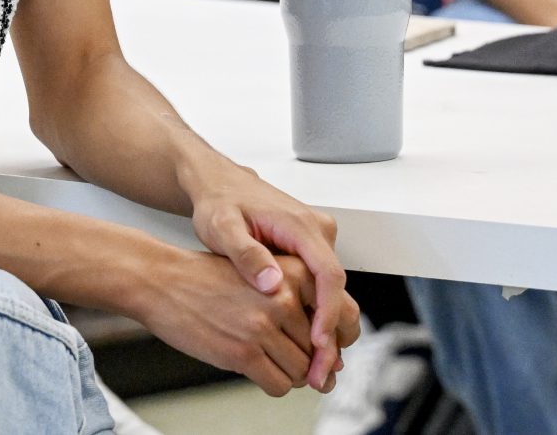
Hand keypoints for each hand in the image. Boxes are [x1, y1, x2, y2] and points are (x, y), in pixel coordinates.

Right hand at [133, 248, 325, 393]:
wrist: (164, 280)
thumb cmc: (210, 277)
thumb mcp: (262, 271)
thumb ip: (299, 301)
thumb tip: (331, 351)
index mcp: (293, 273)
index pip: (341, 316)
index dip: (338, 341)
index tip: (332, 353)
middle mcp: (283, 299)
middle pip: (322, 349)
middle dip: (315, 363)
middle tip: (306, 366)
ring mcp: (262, 327)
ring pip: (302, 370)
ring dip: (295, 375)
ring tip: (279, 365)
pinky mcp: (242, 353)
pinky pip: (278, 384)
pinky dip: (277, 384)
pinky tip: (264, 372)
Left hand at [187, 165, 360, 388]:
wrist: (220, 182)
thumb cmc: (219, 203)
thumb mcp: (222, 227)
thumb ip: (247, 255)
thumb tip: (273, 284)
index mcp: (300, 224)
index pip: (329, 274)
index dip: (328, 313)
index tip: (318, 344)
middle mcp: (317, 231)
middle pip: (338, 287)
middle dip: (332, 333)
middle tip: (320, 374)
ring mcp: (316, 240)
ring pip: (333, 290)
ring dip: (327, 329)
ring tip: (315, 369)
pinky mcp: (309, 250)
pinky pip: (322, 287)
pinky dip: (317, 316)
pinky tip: (306, 346)